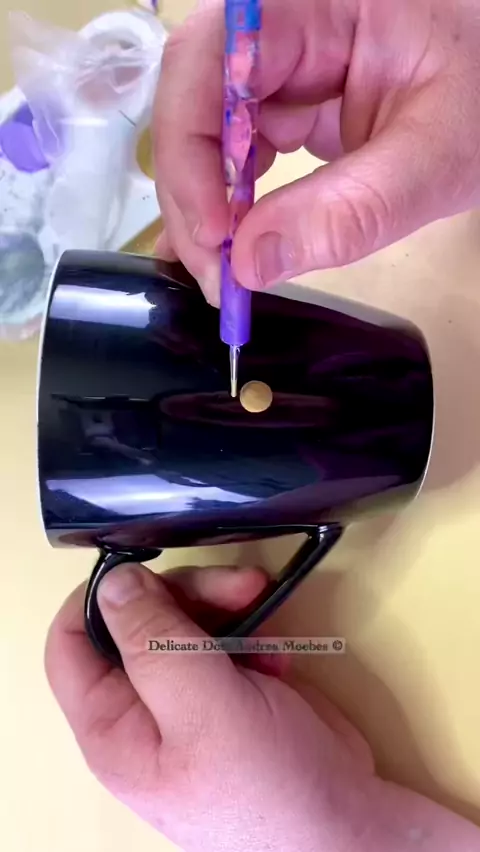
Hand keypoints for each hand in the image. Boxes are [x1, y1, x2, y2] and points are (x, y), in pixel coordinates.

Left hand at [45, 562, 479, 851]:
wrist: (346, 824)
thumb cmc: (266, 784)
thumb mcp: (202, 709)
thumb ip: (153, 640)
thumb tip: (112, 582)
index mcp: (114, 723)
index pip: (71, 644)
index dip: (98, 597)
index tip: (145, 565)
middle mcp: (146, 707)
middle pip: (140, 620)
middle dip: (188, 594)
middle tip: (240, 586)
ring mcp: (193, 697)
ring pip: (188, 621)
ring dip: (227, 607)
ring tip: (266, 613)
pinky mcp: (234, 690)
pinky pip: (230, 638)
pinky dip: (255, 633)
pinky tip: (278, 655)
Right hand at [153, 0, 479, 304]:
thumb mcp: (435, 159)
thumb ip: (350, 212)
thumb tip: (251, 264)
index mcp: (318, 6)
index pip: (213, 59)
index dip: (192, 147)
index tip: (214, 232)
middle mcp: (285, 28)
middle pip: (196, 101)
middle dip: (192, 193)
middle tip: (217, 274)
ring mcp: (284, 67)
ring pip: (208, 135)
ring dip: (205, 209)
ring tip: (225, 271)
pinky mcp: (289, 106)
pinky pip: (237, 155)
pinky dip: (229, 207)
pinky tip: (231, 245)